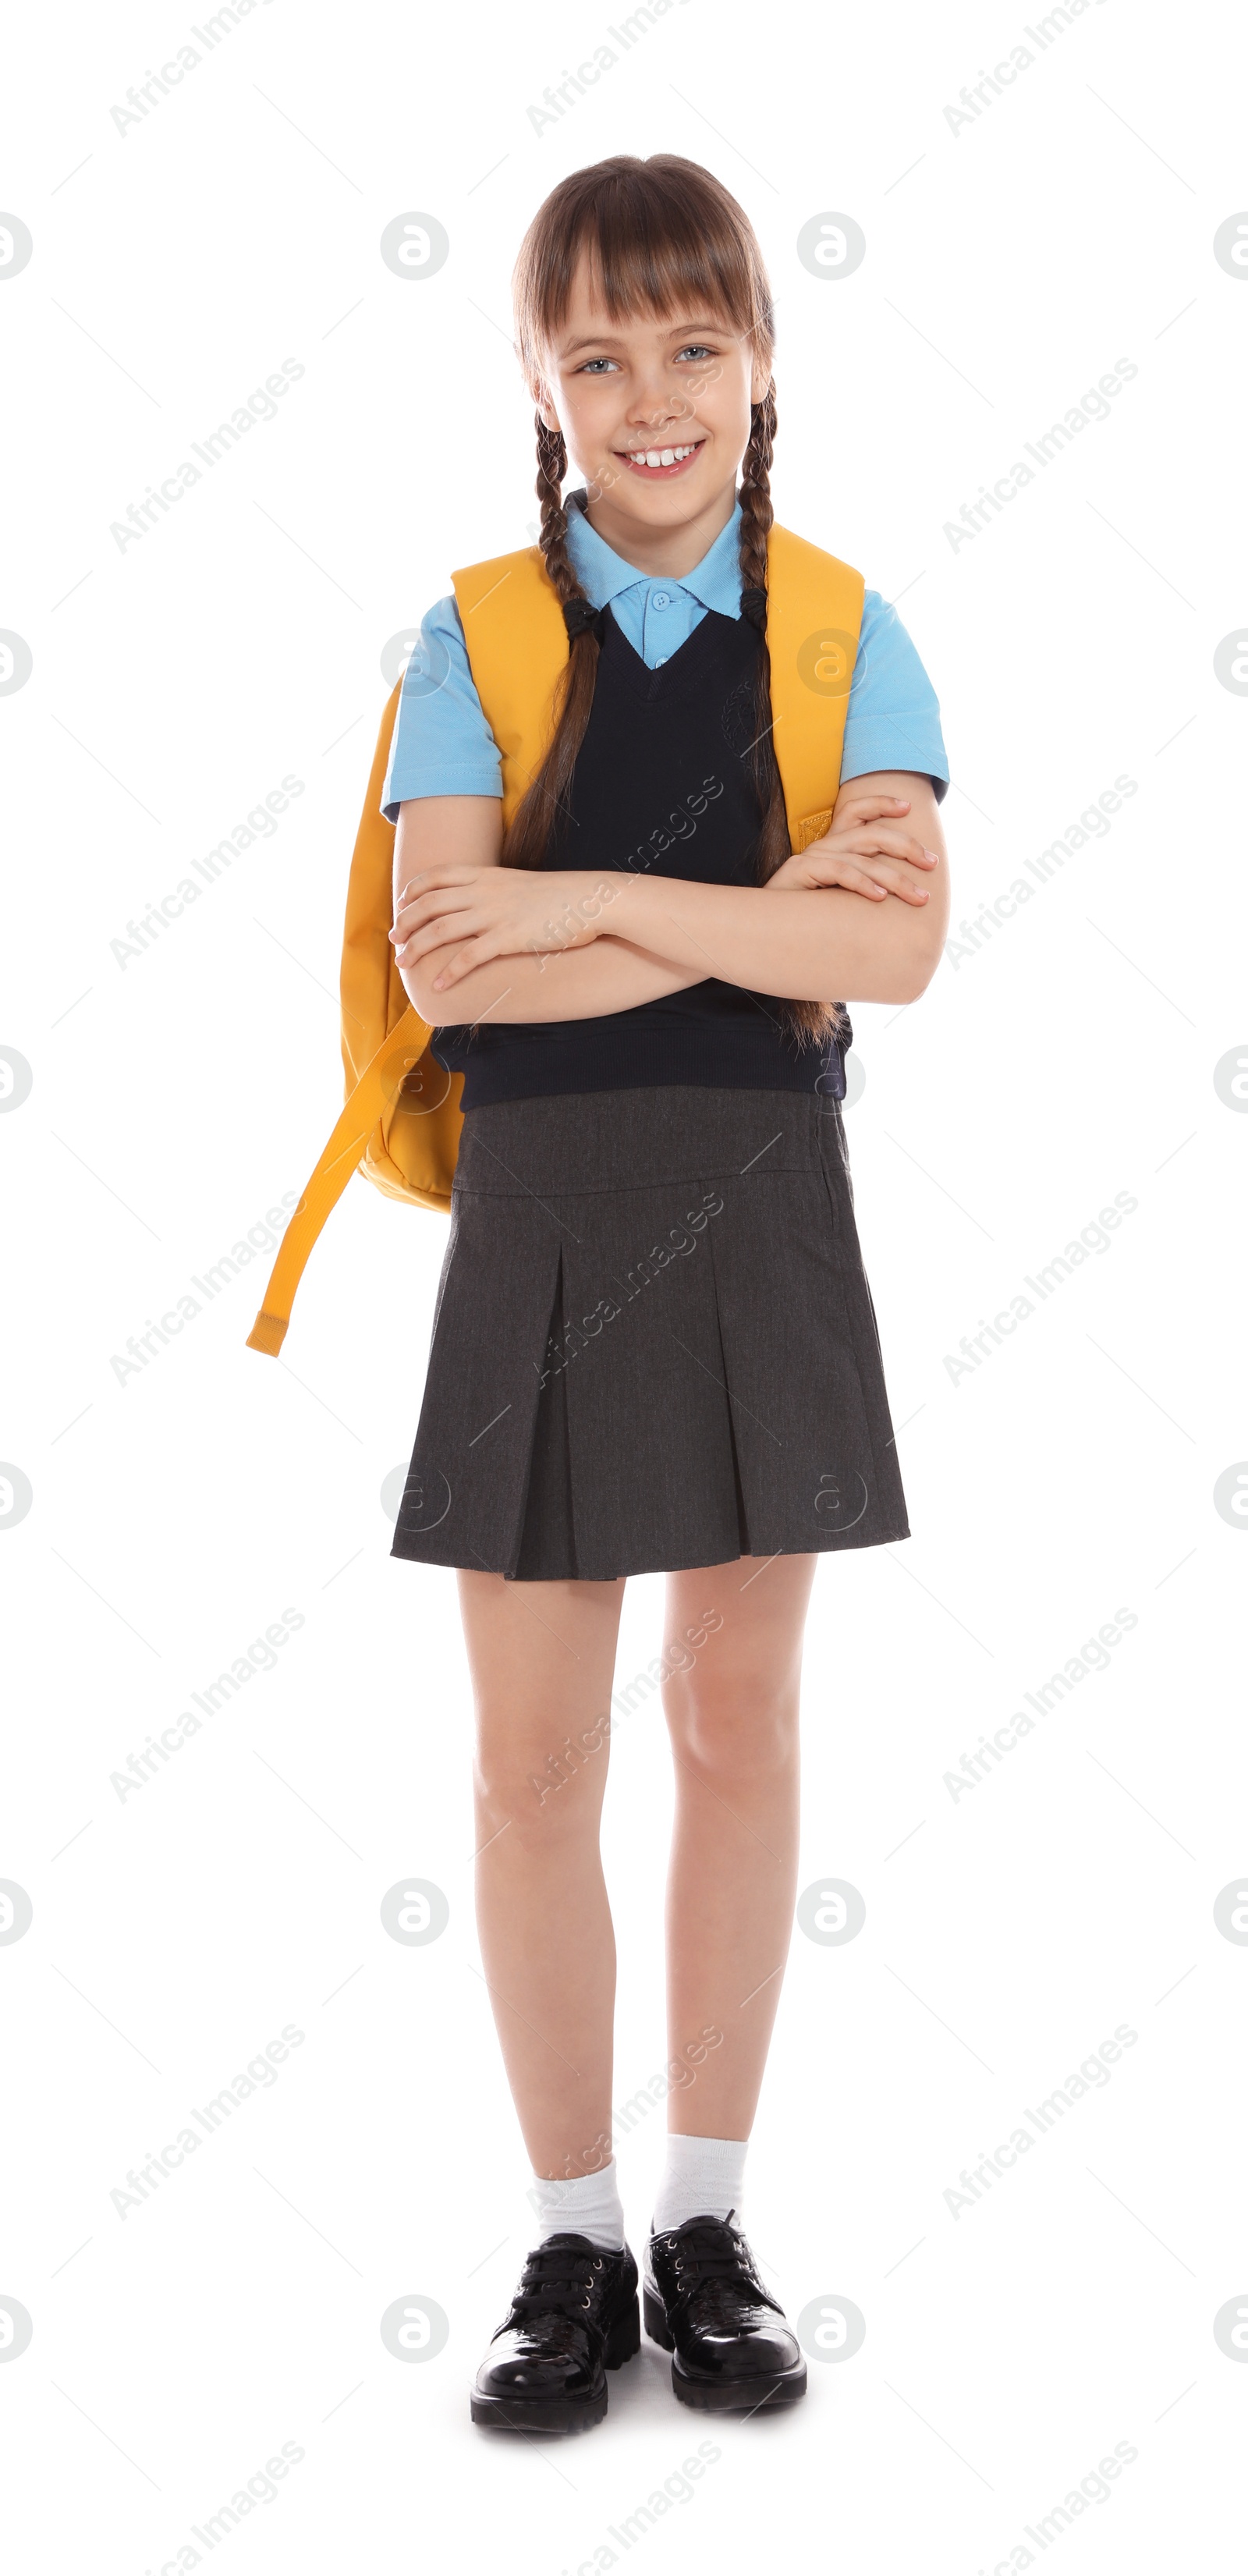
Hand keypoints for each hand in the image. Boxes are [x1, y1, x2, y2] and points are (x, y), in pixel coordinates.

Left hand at [390, 864, 625, 990]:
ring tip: (404, 963)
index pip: (437, 876)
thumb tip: (480, 905)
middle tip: (394, 940)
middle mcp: (485, 891)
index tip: (401, 906)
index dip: (413, 891)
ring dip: (417, 947)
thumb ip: (495, 890)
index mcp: (486, 875)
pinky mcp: (509, 937)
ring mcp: (495, 914)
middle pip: (430, 903)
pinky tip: (438, 985)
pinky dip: (449, 972)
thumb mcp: (520, 884)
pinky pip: (469, 956)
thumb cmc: (560, 896)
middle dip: (406, 922)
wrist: (591, 899)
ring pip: (442, 929)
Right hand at [766, 794, 938, 904]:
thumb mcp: (838, 897)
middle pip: (871, 834)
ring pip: (861, 857)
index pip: (856, 811)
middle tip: (932, 863)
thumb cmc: (806, 917)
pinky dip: (862, 883)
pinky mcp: (799, 873)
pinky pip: (838, 872)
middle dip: (906, 846)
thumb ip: (861, 886)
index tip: (908, 806)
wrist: (763, 929)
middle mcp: (823, 847)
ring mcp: (811, 858)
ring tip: (917, 896)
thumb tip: (898, 892)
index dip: (881, 803)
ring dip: (895, 878)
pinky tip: (879, 897)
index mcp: (832, 846)